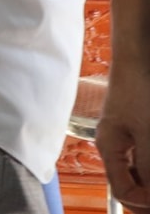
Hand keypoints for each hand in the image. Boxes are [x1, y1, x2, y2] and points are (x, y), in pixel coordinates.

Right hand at [98, 60, 149, 209]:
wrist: (140, 57)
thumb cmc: (138, 87)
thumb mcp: (146, 133)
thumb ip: (147, 167)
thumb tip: (148, 198)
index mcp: (109, 148)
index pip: (123, 192)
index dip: (144, 203)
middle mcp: (116, 147)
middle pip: (132, 185)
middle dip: (148, 194)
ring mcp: (129, 139)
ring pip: (141, 174)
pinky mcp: (141, 131)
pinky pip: (145, 160)